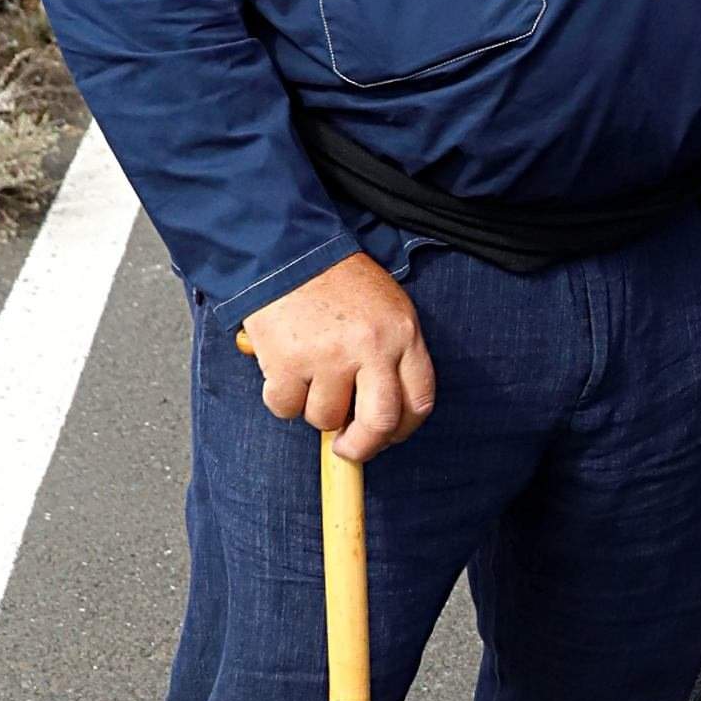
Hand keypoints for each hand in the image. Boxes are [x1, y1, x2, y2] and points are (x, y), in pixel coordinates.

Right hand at [236, 250, 433, 462]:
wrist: (287, 250)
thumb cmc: (337, 282)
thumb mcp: (384, 308)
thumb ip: (391, 355)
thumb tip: (379, 418)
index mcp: (402, 333)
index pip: (419, 401)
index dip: (402, 429)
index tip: (387, 435)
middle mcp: (371, 347)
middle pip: (379, 424)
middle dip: (363, 447)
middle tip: (348, 449)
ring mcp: (328, 356)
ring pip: (325, 418)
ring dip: (314, 410)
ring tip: (308, 378)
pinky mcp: (287, 362)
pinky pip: (286, 407)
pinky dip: (281, 398)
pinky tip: (283, 369)